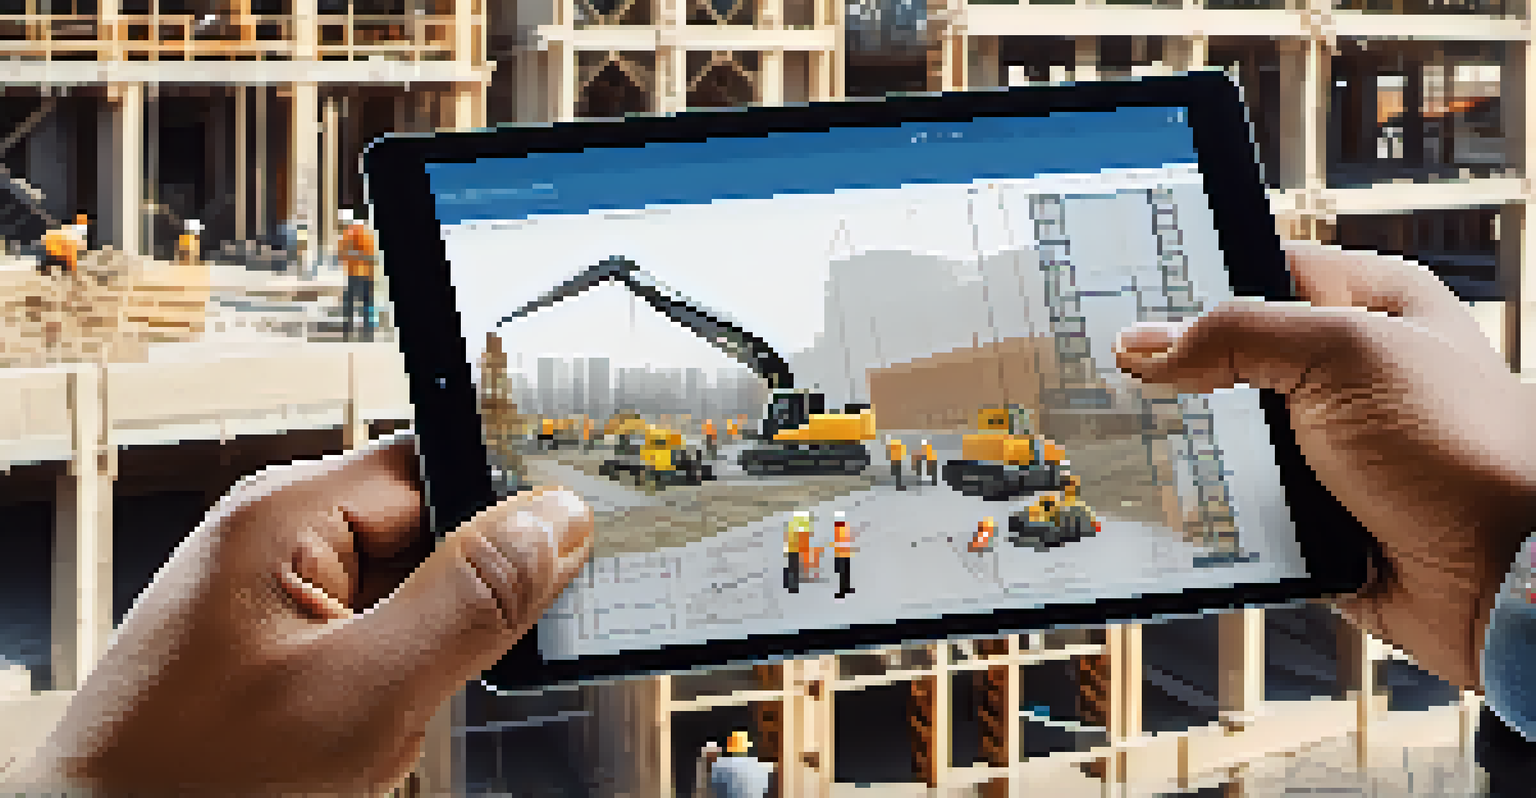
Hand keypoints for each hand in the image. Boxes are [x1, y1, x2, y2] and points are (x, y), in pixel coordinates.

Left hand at [3, 433, 592, 795]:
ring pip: (408, 598)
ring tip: (364, 725)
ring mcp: (273, 591)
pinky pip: (371, 642)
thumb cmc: (197, 786)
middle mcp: (278, 535)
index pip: (440, 465)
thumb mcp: (363, 695)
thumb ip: (470, 600)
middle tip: (426, 682)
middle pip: (430, 532)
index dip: (507, 512)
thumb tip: (555, 520)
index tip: (561, 564)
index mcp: (288, 514)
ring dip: (419, 665)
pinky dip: (385, 692)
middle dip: (453, 615)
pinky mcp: (275, 641)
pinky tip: (346, 740)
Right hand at [1115, 241, 1535, 692]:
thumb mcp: (1345, 356)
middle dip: (1177, 373)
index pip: (1257, 267)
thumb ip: (1238, 334)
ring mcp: (1329, 444)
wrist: (1505, 581)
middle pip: (1230, 357)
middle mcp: (1348, 371)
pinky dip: (1210, 507)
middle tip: (1114, 377)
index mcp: (1370, 305)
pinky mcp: (1312, 511)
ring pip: (1225, 434)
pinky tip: (1175, 503)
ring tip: (1134, 443)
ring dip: (1191, 448)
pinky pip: (1237, 501)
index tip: (1124, 299)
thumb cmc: (1463, 451)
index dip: (1191, 281)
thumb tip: (1145, 342)